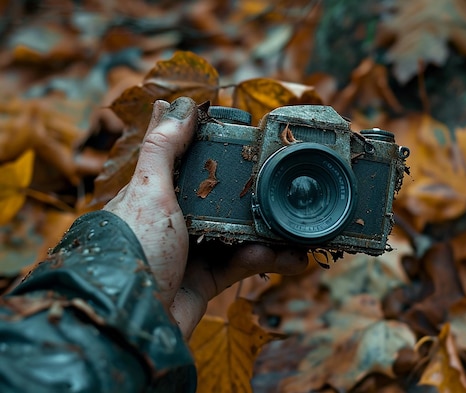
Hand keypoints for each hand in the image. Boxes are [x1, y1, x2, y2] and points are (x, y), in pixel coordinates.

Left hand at [103, 97, 307, 337]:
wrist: (129, 325)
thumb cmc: (132, 251)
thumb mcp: (148, 192)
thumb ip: (164, 149)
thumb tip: (178, 103)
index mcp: (155, 193)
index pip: (188, 160)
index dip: (216, 147)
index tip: (247, 134)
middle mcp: (174, 219)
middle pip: (221, 198)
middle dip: (253, 193)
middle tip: (286, 183)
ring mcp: (190, 251)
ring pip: (238, 232)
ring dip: (269, 231)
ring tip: (300, 227)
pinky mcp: (205, 281)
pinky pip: (242, 264)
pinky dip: (265, 260)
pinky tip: (289, 257)